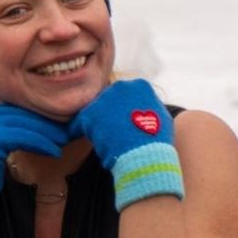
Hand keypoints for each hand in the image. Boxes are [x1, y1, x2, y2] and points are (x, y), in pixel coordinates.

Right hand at [0, 104, 70, 237]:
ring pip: (24, 125)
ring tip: (64, 141)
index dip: (37, 115)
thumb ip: (5, 128)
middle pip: (20, 114)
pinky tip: (54, 152)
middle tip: (67, 130)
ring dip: (47, 133)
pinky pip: (23, 138)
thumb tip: (36, 120)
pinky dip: (41, 144)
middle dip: (45, 122)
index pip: (13, 108)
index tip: (57, 122)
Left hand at [70, 79, 183, 209]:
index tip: (123, 121)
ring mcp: (103, 99)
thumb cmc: (156, 138)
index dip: (123, 109)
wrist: (144, 152)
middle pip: (108, 100)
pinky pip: (79, 123)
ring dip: (96, 124)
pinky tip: (81, 140)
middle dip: (108, 114)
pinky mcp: (89, 114)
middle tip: (111, 131)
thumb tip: (143, 107)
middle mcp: (120, 86)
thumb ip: (148, 106)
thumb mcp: (159, 115)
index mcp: (139, 85)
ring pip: (95, 111)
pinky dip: (78, 132)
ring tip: (102, 138)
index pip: (125, 94)